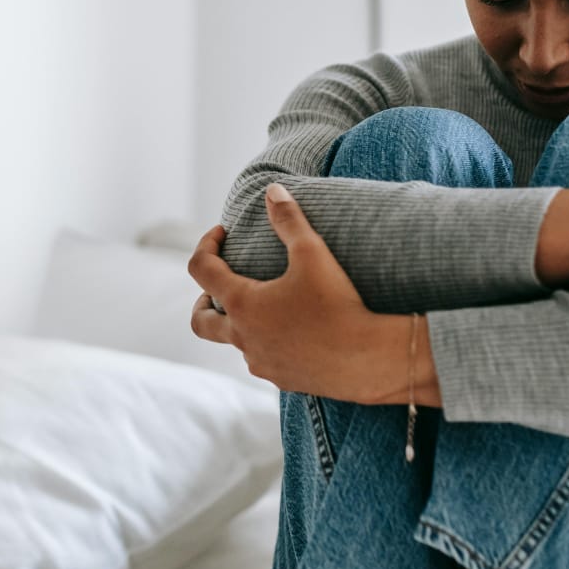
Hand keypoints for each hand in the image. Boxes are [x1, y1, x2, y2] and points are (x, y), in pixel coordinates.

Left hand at [187, 182, 393, 403]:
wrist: (368, 359)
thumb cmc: (338, 303)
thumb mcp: (313, 252)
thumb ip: (289, 219)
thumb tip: (272, 189)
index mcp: (242, 304)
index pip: (201, 269)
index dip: (206, 245)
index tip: (222, 233)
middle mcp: (242, 337)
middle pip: (200, 321)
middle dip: (204, 300)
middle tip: (219, 286)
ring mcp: (260, 362)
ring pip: (235, 342)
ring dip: (240, 323)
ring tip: (265, 306)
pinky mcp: (282, 379)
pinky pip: (262, 358)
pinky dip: (266, 342)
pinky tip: (292, 332)